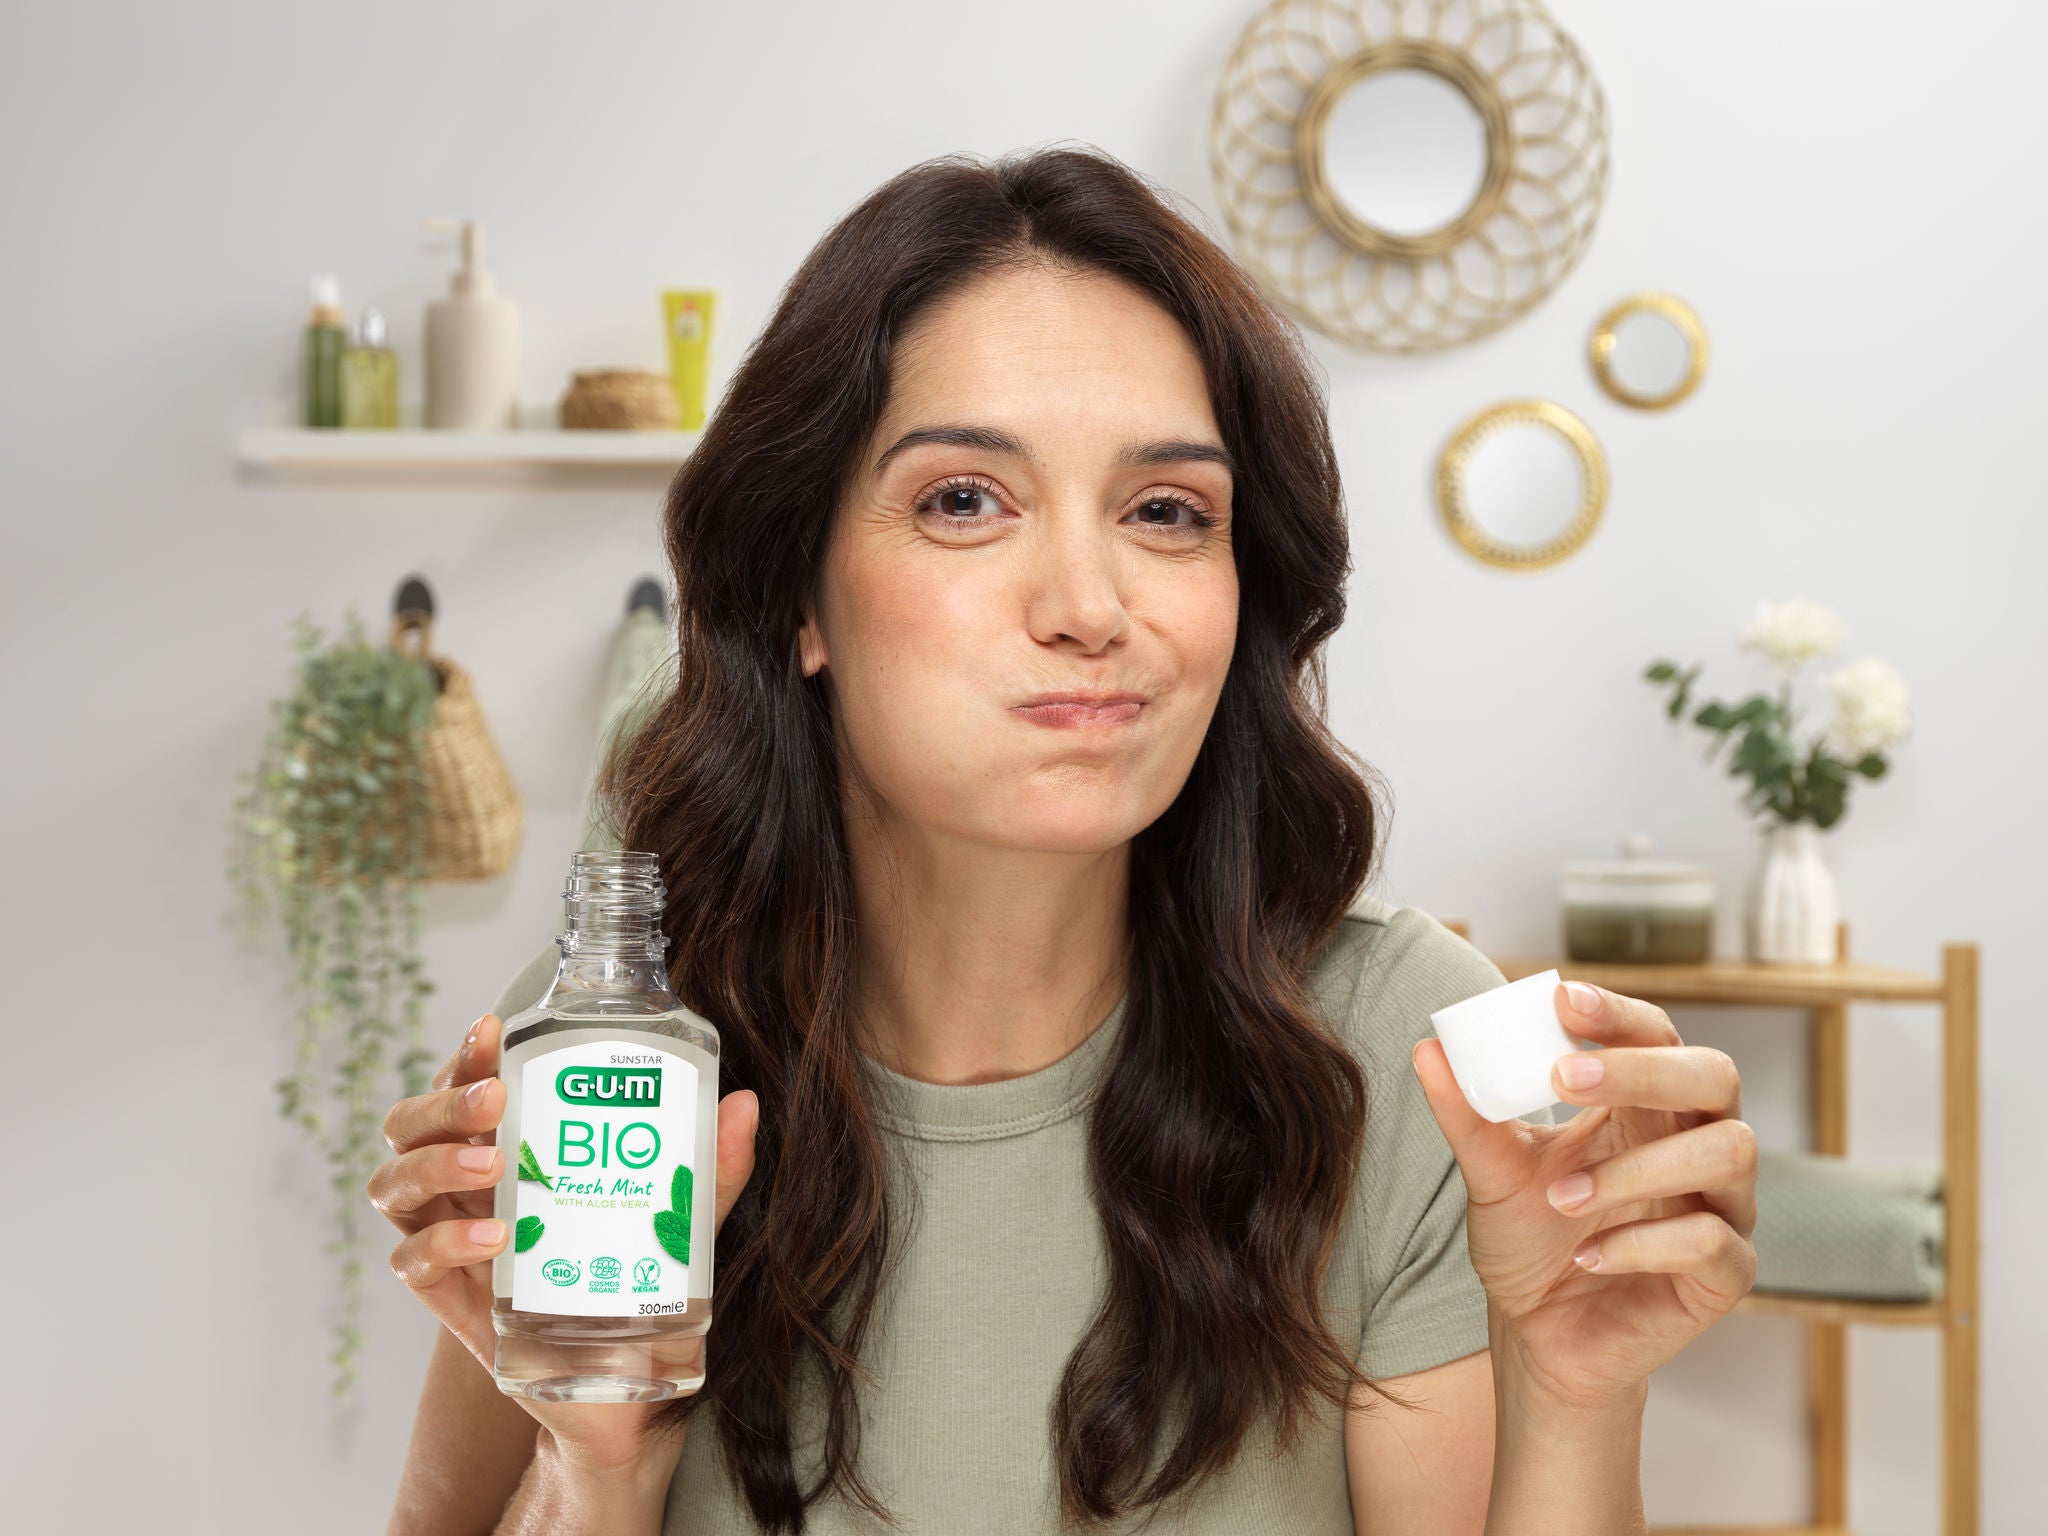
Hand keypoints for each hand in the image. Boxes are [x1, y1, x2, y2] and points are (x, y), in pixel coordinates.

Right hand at [368, 1011, 759, 1468]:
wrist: (623, 1382)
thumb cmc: (636, 1275)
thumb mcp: (679, 1216)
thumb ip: (709, 1167)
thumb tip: (743, 1104)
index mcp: (504, 1146)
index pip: (462, 1086)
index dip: (465, 1055)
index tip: (495, 1030)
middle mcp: (462, 1187)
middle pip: (409, 1127)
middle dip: (443, 1103)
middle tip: (496, 1098)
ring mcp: (448, 1241)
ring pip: (394, 1187)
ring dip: (435, 1164)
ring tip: (492, 1162)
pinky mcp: (449, 1301)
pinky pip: (412, 1264)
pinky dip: (445, 1244)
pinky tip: (493, 1238)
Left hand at [1409, 979, 1757, 1412]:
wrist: (1539, 1335)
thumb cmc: (1529, 1239)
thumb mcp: (1491, 1173)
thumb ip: (1467, 1113)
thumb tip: (1428, 1048)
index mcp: (1646, 1106)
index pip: (1655, 1034)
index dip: (1618, 1012)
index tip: (1562, 999)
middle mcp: (1696, 1144)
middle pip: (1714, 1076)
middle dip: (1643, 1069)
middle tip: (1565, 1078)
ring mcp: (1722, 1207)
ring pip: (1727, 1151)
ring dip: (1638, 1167)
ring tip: (1564, 1197)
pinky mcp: (1726, 1275)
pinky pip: (1713, 1241)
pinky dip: (1642, 1244)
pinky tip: (1587, 1256)